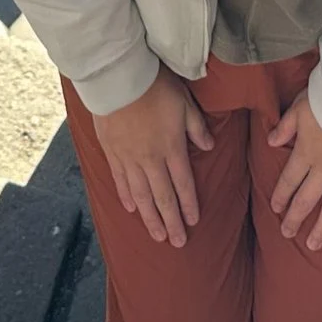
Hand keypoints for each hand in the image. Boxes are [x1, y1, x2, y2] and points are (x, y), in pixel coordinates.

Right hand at [96, 67, 213, 247]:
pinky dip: (126, 197)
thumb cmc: (155, 86)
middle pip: (163, 197)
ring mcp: (129, 158)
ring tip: (157, 236)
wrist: (118, 78)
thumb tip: (210, 146)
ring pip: (141, 196)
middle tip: (177, 242)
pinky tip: (131, 209)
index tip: (193, 222)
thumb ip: (197, 127)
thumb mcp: (184, 103)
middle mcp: (151, 159)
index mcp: (172, 148)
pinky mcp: (112, 153)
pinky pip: (120, 181)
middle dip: (172, 222)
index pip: (183, 184)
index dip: (189, 205)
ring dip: (150, 218)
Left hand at [267, 91, 321, 251]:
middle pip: (306, 199)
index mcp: (306, 153)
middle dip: (295, 218)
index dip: (280, 195)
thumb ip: (285, 126)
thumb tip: (270, 141)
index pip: (289, 180)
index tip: (275, 208)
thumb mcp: (299, 107)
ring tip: (313, 245)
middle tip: (286, 233)